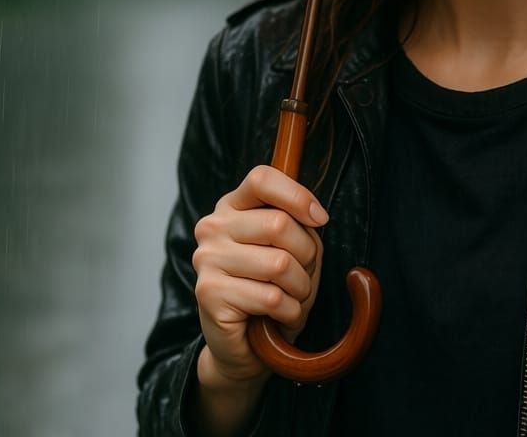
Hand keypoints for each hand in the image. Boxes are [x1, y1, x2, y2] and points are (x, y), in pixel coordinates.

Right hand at [192, 164, 328, 383]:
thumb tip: (315, 217)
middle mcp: (212, 227)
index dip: (297, 196)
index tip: (320, 219)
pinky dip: (290, 311)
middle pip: (279, 223)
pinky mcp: (209, 293)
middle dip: (307, 254)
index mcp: (231, 206)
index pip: (262, 179)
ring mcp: (207, 259)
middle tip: (302, 274)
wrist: (244, 347)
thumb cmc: (272, 289)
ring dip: (300, 287)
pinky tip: (280, 316)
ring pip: (279, 263)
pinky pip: (271, 297)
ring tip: (292, 297)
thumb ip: (298, 225)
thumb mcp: (291, 248)